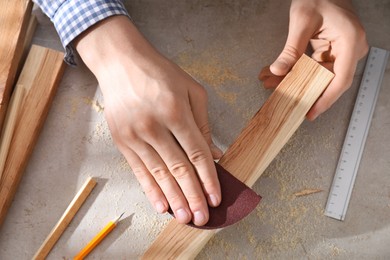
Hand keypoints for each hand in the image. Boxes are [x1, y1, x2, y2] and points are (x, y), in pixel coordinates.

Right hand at [75, 16, 221, 225]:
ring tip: (185, 218)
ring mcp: (134, 135)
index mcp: (175, 111)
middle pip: (178, 169)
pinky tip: (161, 205)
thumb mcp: (191, 90)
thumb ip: (204, 124)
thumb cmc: (161, 74)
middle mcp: (154, 126)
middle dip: (193, 196)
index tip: (216, 198)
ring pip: (159, 174)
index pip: (197, 153)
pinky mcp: (122, 141)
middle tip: (202, 218)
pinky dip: (151, 190)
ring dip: (174, 199)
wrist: (121, 63)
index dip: (208, 178)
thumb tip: (215, 155)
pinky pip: (139, 171)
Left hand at [259, 0, 368, 119]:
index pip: (341, 79)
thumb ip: (291, 49)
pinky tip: (280, 75)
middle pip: (329, 80)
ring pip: (320, 76)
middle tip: (282, 97)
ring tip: (273, 84)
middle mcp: (351, 49)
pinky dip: (299, 72)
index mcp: (350, 41)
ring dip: (297, 81)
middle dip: (303, 90)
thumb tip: (277, 71)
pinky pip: (316, 68)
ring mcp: (343, 51)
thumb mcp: (301, 22)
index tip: (311, 112)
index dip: (326, 99)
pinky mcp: (333, 51)